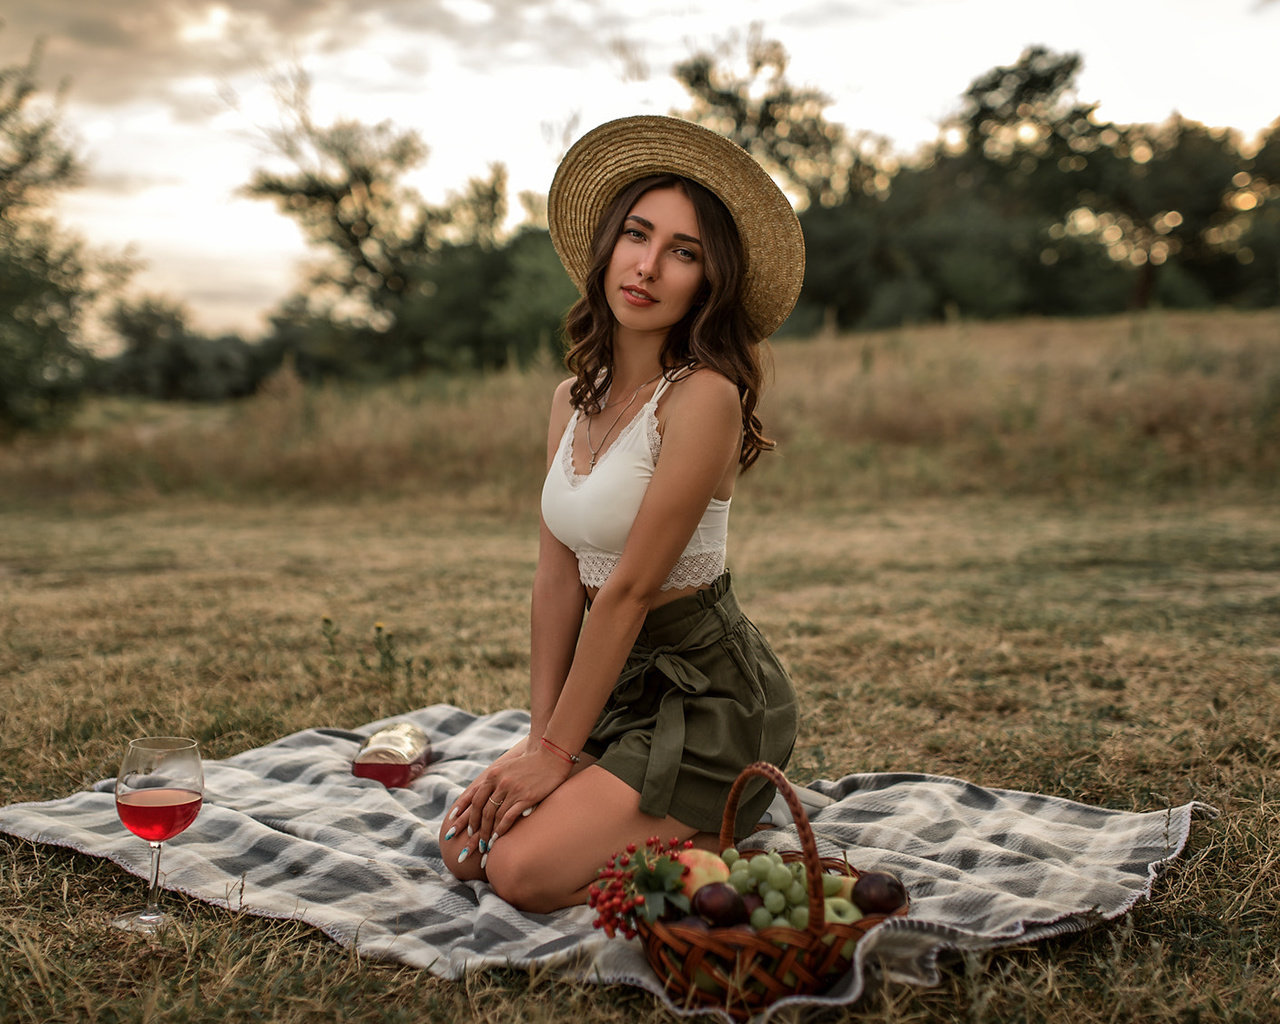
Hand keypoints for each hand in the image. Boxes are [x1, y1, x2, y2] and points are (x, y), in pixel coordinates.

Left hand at [446, 741, 572, 853]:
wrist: (551, 757)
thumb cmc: (530, 765)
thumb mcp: (506, 768)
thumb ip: (494, 781)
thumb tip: (482, 797)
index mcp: (493, 775)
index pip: (473, 798)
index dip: (464, 814)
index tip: (458, 828)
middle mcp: (500, 782)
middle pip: (481, 810)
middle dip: (475, 829)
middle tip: (472, 843)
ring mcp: (512, 790)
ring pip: (494, 816)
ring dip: (487, 833)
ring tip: (485, 846)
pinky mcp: (525, 797)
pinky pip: (508, 817)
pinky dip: (501, 830)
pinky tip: (498, 839)